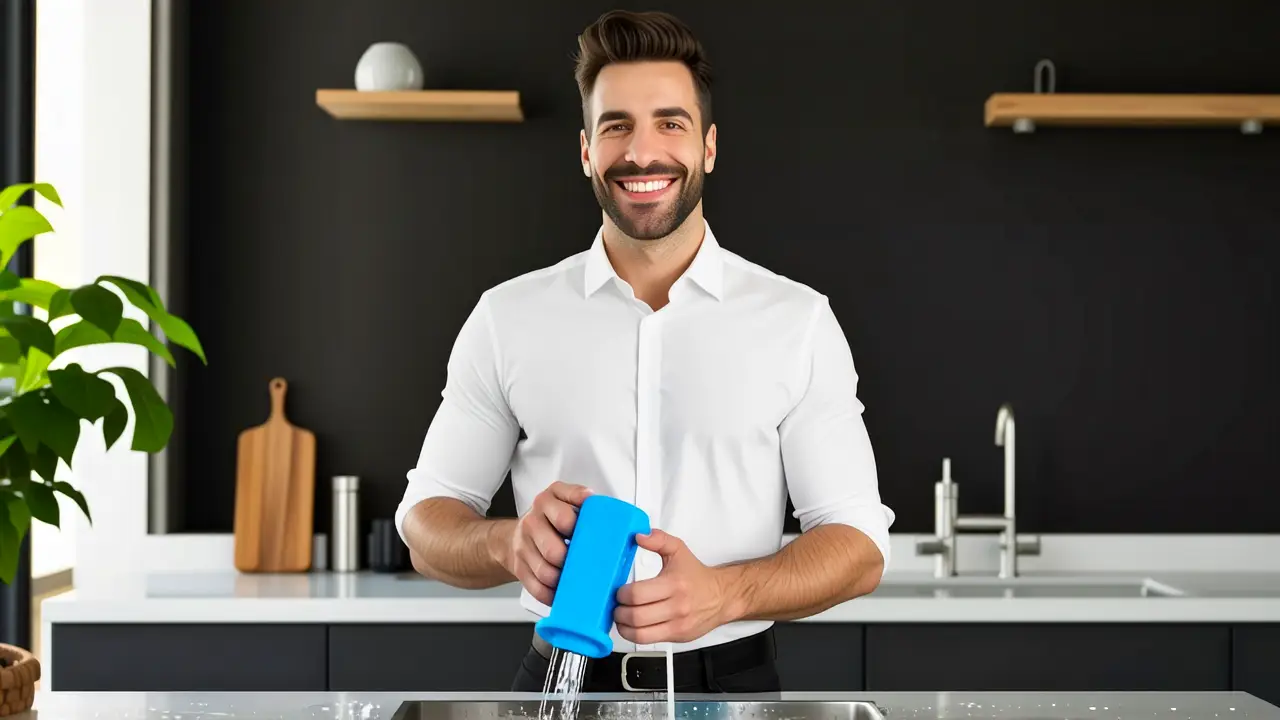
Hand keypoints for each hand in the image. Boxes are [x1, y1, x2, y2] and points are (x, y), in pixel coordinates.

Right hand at [506, 481, 591, 605]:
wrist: (518, 534)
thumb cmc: (551, 519)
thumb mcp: (567, 500)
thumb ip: (585, 503)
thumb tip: (617, 519)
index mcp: (548, 500)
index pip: (564, 518)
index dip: (578, 532)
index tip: (591, 538)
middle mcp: (533, 520)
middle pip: (553, 551)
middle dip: (570, 562)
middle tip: (583, 564)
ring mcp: (523, 544)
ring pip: (545, 572)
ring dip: (562, 580)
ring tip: (574, 580)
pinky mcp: (518, 566)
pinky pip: (536, 587)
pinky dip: (551, 594)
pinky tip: (561, 592)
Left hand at [614, 529, 730, 644]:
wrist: (721, 596)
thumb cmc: (696, 575)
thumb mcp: (679, 550)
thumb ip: (658, 540)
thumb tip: (639, 536)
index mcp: (674, 583)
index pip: (638, 594)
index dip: (621, 594)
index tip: (619, 591)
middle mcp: (676, 606)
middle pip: (636, 616)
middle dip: (619, 611)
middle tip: (616, 605)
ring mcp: (677, 624)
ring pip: (640, 633)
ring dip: (623, 626)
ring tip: (621, 616)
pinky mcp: (677, 637)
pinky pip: (648, 641)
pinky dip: (633, 635)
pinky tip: (631, 626)